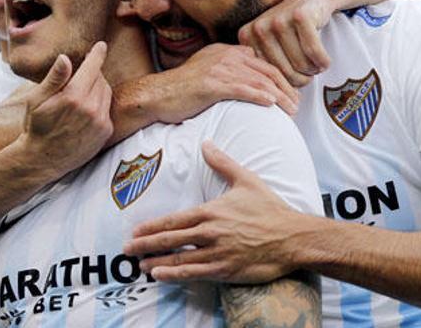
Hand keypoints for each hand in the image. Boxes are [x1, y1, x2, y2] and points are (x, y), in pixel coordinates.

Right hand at [20, 42, 113, 177]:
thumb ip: (54, 78)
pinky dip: (100, 104)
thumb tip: (65, 58)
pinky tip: (85, 110)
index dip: (97, 54)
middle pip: (100, 79)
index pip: (92, 67)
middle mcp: (91, 108)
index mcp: (74, 96)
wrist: (42, 159)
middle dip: (92, 73)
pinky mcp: (105, 132)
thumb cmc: (36, 127)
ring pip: (106, 92)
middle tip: (79, 77)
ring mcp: (101, 121)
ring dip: (97, 87)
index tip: (101, 45)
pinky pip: (107, 109)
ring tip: (80, 93)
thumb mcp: (36, 100)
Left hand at [123, 141, 303, 283]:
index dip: (151, 226)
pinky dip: (175, 275)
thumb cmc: (270, 208)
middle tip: (127, 249)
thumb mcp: (246, 180)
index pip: (174, 219)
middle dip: (146, 245)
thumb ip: (222, 163)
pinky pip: (194, 274)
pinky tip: (161, 276)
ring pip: (179, 258)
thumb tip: (206, 143)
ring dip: (156, 262)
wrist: (293, 237)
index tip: (135, 230)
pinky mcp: (226, 270)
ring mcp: (217, 252)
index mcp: (211, 211)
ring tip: (141, 266)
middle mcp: (210, 232)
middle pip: (170, 239)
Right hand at [150, 43, 298, 123]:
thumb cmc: (181, 90)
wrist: (156, 95)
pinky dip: (260, 96)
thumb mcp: (206, 72)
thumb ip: (226, 71)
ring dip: (279, 97)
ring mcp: (218, 69)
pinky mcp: (212, 84)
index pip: (262, 62)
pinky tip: (272, 105)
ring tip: (291, 110)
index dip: (280, 78)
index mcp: (226, 52)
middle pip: (266, 71)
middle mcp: (225, 56)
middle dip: (286, 88)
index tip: (290, 93)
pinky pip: (243, 89)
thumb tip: (247, 81)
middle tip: (297, 104)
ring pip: (259, 81)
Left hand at [238, 0, 332, 86]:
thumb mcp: (269, 45)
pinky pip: (314, 53)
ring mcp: (279, 20)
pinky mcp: (300, 17)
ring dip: (313, 70)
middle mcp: (259, 28)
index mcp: (247, 37)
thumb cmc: (290, 30)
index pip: (265, 75)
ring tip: (315, 66)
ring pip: (300, 65)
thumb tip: (270, 100)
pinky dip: (323, 61)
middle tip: (309, 74)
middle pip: (284, 72)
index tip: (293, 79)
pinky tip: (324, 61)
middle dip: (301, 79)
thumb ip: (262, 66)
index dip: (284, 83)